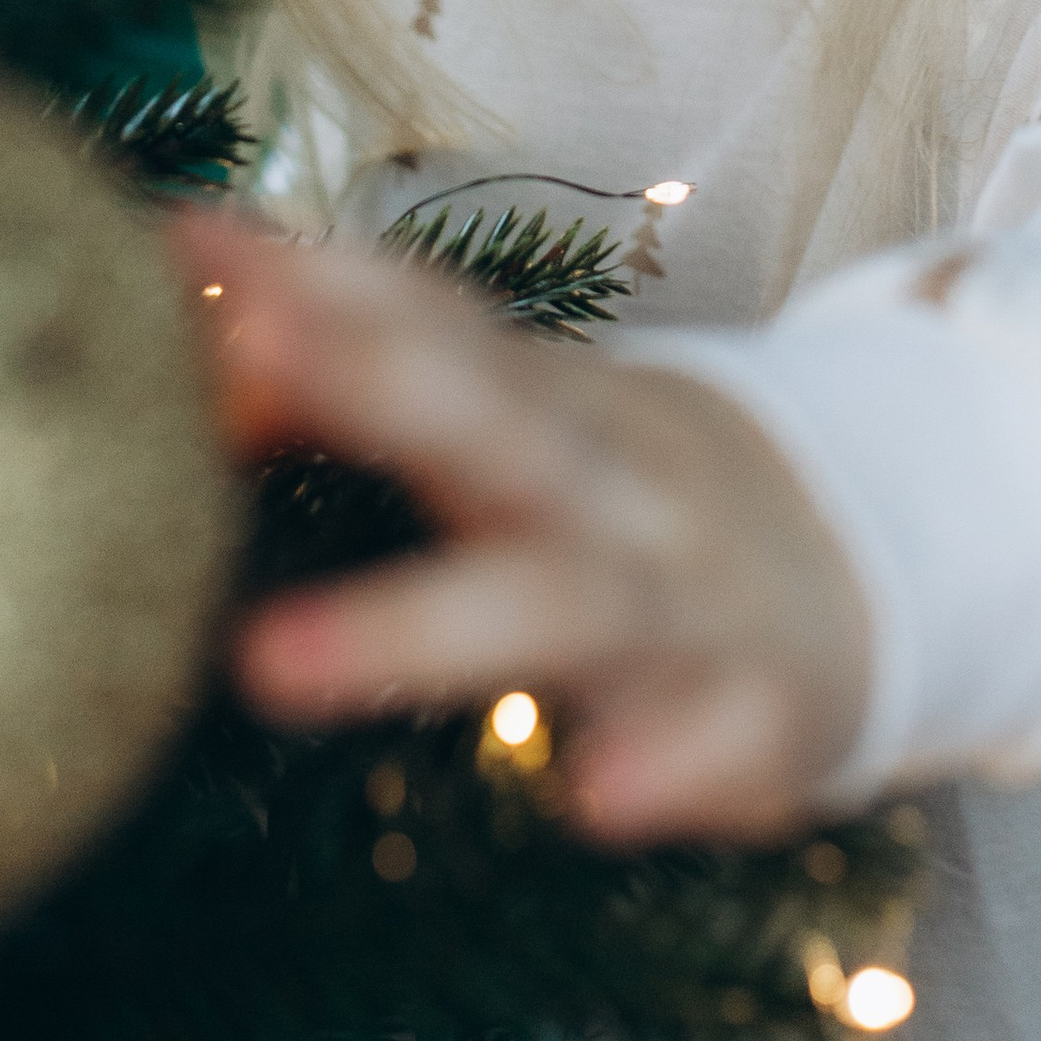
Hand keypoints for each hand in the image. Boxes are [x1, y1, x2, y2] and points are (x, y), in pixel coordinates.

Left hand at [171, 209, 871, 845]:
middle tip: (247, 341)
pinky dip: (672, 766)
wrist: (863, 564)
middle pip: (487, 414)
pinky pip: (721, 740)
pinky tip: (597, 797)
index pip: (423, 314)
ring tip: (268, 662)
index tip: (177, 243)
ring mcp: (685, 594)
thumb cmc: (615, 492)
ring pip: (561, 600)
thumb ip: (346, 386)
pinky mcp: (758, 712)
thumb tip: (185, 349)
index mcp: (537, 400)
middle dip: (369, 376)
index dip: (307, 277)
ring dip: (417, 624)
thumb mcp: (503, 422)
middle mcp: (606, 477)